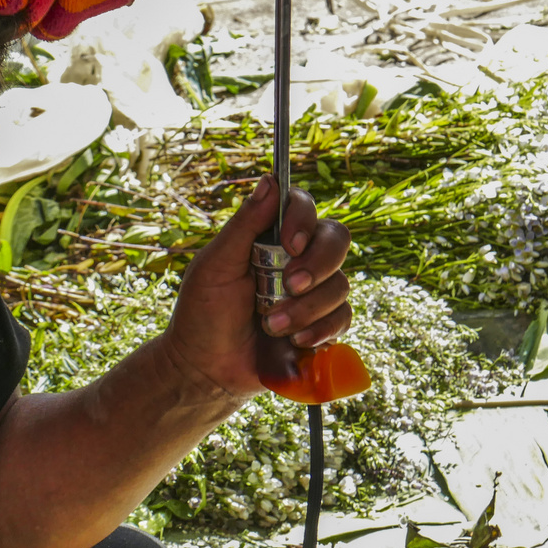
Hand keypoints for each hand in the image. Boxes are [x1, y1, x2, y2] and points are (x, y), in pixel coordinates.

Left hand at [157, 175, 352, 398]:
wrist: (206, 367)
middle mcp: (296, 258)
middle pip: (336, 239)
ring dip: (307, 307)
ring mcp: (313, 291)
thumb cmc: (203, 311)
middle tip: (289, 286)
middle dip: (317, 265)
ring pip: (340, 283)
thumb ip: (245, 224)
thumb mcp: (216, 265)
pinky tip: (295, 340)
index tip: (290, 245)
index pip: (304, 207)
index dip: (304, 220)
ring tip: (272, 326)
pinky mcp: (323, 323)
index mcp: (269, 236)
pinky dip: (321, 329)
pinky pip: (344, 317)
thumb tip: (270, 181)